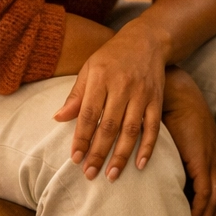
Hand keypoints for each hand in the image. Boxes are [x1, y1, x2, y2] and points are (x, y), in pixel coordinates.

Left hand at [53, 24, 164, 180]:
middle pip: (110, 125)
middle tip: (90, 174)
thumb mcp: (90, 68)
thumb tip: (58, 118)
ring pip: (131, 129)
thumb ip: (76, 95)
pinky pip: (153, 126)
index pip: (89, 114)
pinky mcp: (157, 99)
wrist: (147, 40)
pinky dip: (148, 146)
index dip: (82, 138)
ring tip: (111, 175)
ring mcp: (142, 93)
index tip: (75, 158)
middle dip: (99, 152)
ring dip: (121, 155)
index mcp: (101, 78)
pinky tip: (140, 164)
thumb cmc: (113, 56)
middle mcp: (123, 86)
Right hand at [161, 67, 215, 215]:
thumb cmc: (174, 115)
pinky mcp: (203, 162)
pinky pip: (205, 194)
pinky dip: (199, 212)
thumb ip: (177, 159)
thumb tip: (166, 175)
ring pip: (214, 200)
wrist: (177, 97)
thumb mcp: (179, 142)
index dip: (212, 210)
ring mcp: (213, 161)